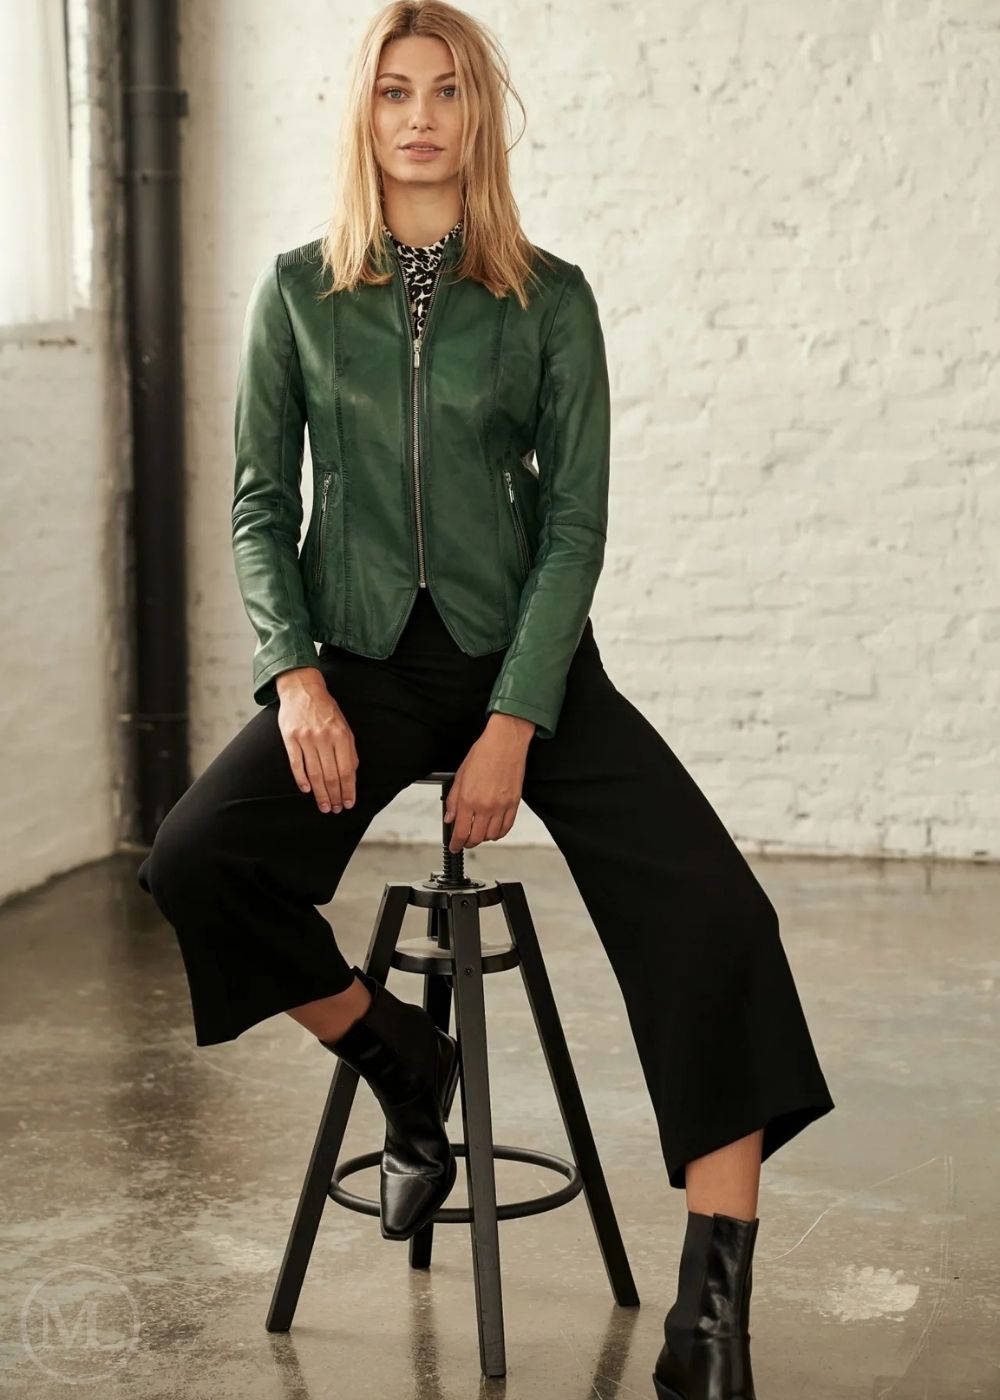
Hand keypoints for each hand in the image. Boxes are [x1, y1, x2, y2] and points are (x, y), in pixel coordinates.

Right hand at [276, 666, 358, 813]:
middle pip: (331, 775)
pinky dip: (302, 780)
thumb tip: (352, 774)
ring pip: (315, 773)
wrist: (302, 689)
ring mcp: (306, 738)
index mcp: (341, 735)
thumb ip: (349, 749)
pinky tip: (307, 790)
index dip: (348, 790)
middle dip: (335, 795)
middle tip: (336, 809)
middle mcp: (324, 738)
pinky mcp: (290, 738)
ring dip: (320, 793)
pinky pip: (297, 764)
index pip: (347, 770)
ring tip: (324, 806)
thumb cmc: (326, 710)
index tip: (349, 803)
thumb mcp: (344, 726)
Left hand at [443, 715, 533, 851]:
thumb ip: (453, 800)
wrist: (505, 743)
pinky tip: (494, 830)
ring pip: (492, 836)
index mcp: (469, 799)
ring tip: (478, 834)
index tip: (454, 846)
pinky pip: (507, 827)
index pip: (461, 832)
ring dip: (484, 838)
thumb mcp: (460, 776)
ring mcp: (501, 806)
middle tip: (464, 841)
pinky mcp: (514, 804)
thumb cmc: (484, 754)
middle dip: (468, 843)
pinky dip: (499, 833)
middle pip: (477, 838)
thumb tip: (450, 817)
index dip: (456, 844)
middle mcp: (486, 806)